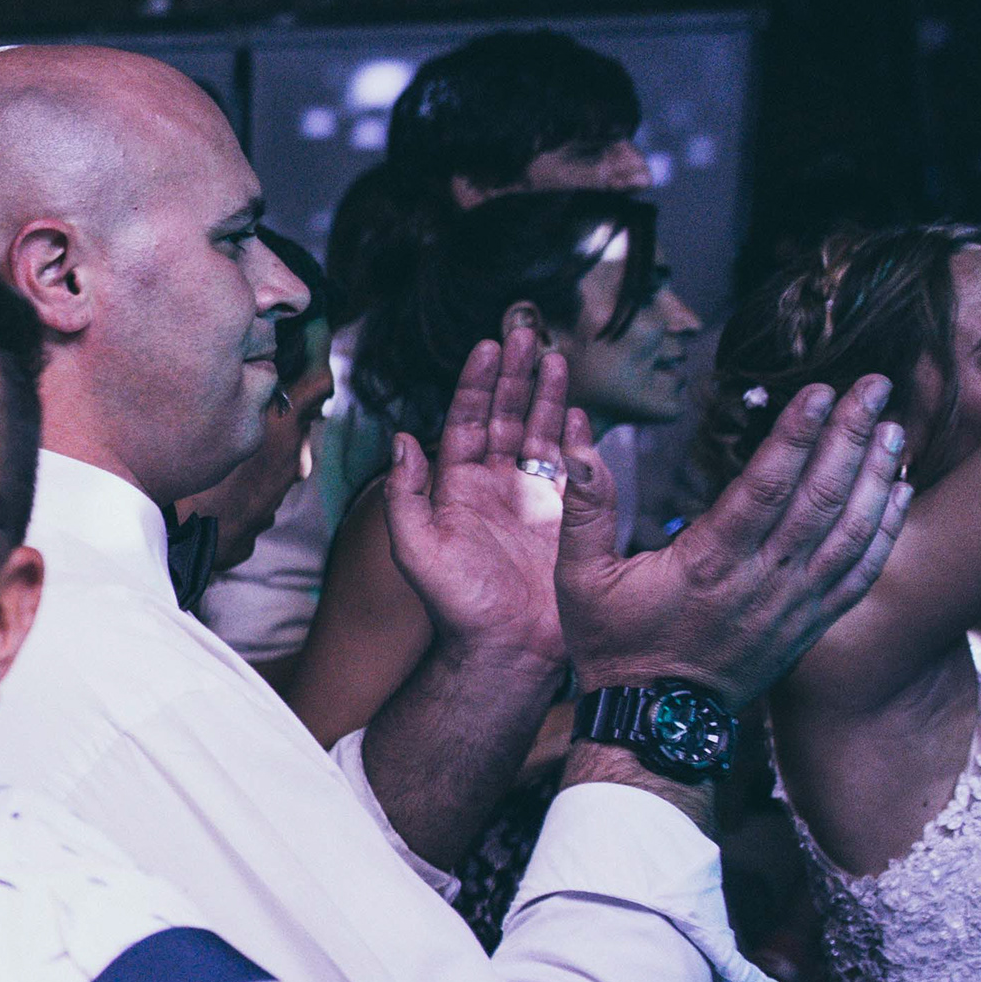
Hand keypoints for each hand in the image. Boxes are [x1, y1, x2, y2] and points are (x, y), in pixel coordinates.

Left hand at [379, 330, 571, 668]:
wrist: (505, 649)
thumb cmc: (454, 607)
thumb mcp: (415, 548)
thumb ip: (404, 493)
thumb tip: (400, 437)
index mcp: (454, 487)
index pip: (466, 421)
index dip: (477, 384)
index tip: (488, 347)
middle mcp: (492, 484)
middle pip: (506, 415)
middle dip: (516, 374)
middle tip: (526, 332)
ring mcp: (530, 497)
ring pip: (539, 431)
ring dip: (547, 394)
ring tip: (556, 355)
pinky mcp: (564, 515)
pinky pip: (570, 465)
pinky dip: (575, 434)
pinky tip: (579, 406)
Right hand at [559, 375, 911, 705]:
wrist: (655, 723)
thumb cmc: (614, 645)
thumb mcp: (579, 578)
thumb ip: (585, 508)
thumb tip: (578, 440)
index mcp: (708, 563)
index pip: (765, 486)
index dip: (797, 435)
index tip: (822, 392)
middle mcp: (762, 581)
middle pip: (821, 497)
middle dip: (852, 436)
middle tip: (874, 387)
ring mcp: (794, 604)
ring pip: (851, 531)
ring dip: (877, 475)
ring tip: (893, 427)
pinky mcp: (811, 624)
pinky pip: (861, 572)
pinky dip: (886, 529)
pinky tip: (899, 491)